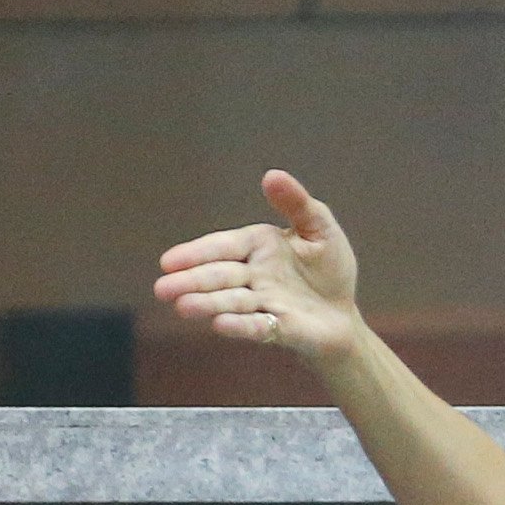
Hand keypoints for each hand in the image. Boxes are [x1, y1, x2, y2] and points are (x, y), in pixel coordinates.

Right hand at [154, 170, 363, 365]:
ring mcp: (264, 303)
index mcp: (257, 246)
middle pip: (219, 276)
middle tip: (162, 289)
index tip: (168, 262)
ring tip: (183, 307)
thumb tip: (272, 175)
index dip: (195, 253)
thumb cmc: (329, 269)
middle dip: (191, 281)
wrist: (342, 315)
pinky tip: (220, 325)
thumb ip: (297, 204)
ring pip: (232, 301)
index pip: (222, 247)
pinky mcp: (278, 328)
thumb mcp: (320, 229)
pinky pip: (257, 326)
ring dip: (208, 303)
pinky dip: (240, 325)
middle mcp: (254, 275)